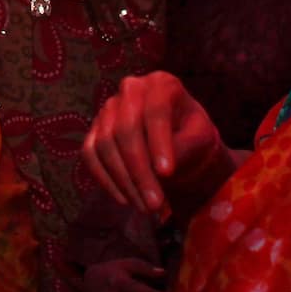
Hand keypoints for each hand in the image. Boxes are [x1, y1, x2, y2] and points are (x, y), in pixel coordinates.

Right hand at [81, 72, 228, 219]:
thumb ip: (184, 147)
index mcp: (161, 84)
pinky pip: (90, 154)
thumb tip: (160, 171)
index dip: (158, 142)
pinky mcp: (95, 129)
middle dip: (139, 171)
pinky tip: (124, 200)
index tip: (166, 174)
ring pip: (105, 144)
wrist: (179, 140)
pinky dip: (104, 179)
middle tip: (154, 204)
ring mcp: (108, 108)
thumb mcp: (200, 138)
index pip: (155, 111)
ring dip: (123, 181)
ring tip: (145, 207)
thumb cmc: (193, 136)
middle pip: (125, 130)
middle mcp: (130, 89)